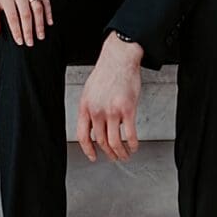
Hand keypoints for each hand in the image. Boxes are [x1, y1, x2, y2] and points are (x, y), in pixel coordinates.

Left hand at [0, 0, 51, 45]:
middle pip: (25, 14)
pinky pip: (46, 1)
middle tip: (30, 42)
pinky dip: (48, 13)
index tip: (19, 41)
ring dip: (40, 24)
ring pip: (37, 8)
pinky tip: (49, 23)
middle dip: (28, 30)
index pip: (12, 16)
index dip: (16, 30)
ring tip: (40, 36)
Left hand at [76, 32, 142, 161]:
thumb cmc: (105, 73)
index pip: (83, 135)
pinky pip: (130, 135)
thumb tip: (93, 125)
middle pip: (100, 141)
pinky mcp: (127, 110)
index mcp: (85, 106)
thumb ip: (90, 109)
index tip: (93, 156)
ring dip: (121, 153)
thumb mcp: (89, 91)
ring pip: (115, 142)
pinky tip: (134, 146)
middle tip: (114, 157)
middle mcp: (96, 111)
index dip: (88, 149)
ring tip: (125, 155)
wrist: (118, 59)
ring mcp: (112, 111)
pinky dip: (133, 145)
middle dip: (108, 153)